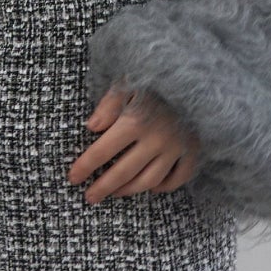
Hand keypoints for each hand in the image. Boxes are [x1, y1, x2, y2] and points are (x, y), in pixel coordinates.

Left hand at [67, 86, 201, 203]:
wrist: (198, 74)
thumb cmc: (155, 76)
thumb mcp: (127, 82)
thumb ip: (109, 105)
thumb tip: (92, 127)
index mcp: (135, 121)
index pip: (102, 152)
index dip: (84, 167)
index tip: (73, 178)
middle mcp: (156, 139)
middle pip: (123, 172)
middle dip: (103, 187)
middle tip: (90, 197)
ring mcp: (176, 147)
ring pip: (149, 180)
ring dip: (129, 190)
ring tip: (115, 193)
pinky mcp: (194, 149)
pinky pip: (179, 177)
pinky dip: (165, 186)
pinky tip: (151, 187)